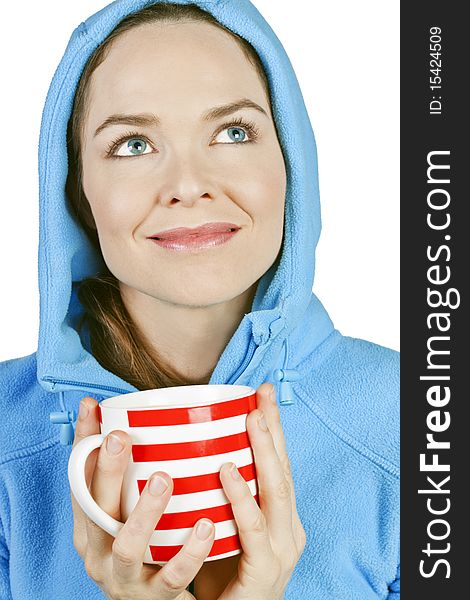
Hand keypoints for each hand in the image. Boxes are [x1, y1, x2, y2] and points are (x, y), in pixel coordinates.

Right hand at [70, 396, 215, 599]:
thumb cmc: (140, 546)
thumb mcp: (120, 512)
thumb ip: (119, 470)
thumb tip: (104, 409)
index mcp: (90, 526)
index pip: (79, 480)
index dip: (85, 445)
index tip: (95, 410)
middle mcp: (99, 552)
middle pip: (97, 509)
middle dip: (107, 471)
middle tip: (123, 438)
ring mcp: (125, 578)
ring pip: (128, 546)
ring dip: (144, 510)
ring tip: (165, 478)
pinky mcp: (155, 597)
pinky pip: (172, 576)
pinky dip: (189, 552)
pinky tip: (206, 525)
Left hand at [195, 383, 306, 599]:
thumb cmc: (221, 574)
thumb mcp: (223, 527)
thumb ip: (215, 493)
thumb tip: (186, 450)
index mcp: (279, 515)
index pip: (277, 462)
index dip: (271, 426)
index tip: (260, 392)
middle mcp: (287, 527)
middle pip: (282, 468)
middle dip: (272, 429)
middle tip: (260, 396)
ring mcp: (281, 549)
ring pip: (276, 491)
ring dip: (263, 453)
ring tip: (250, 421)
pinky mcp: (265, 571)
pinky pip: (253, 530)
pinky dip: (242, 498)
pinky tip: (228, 473)